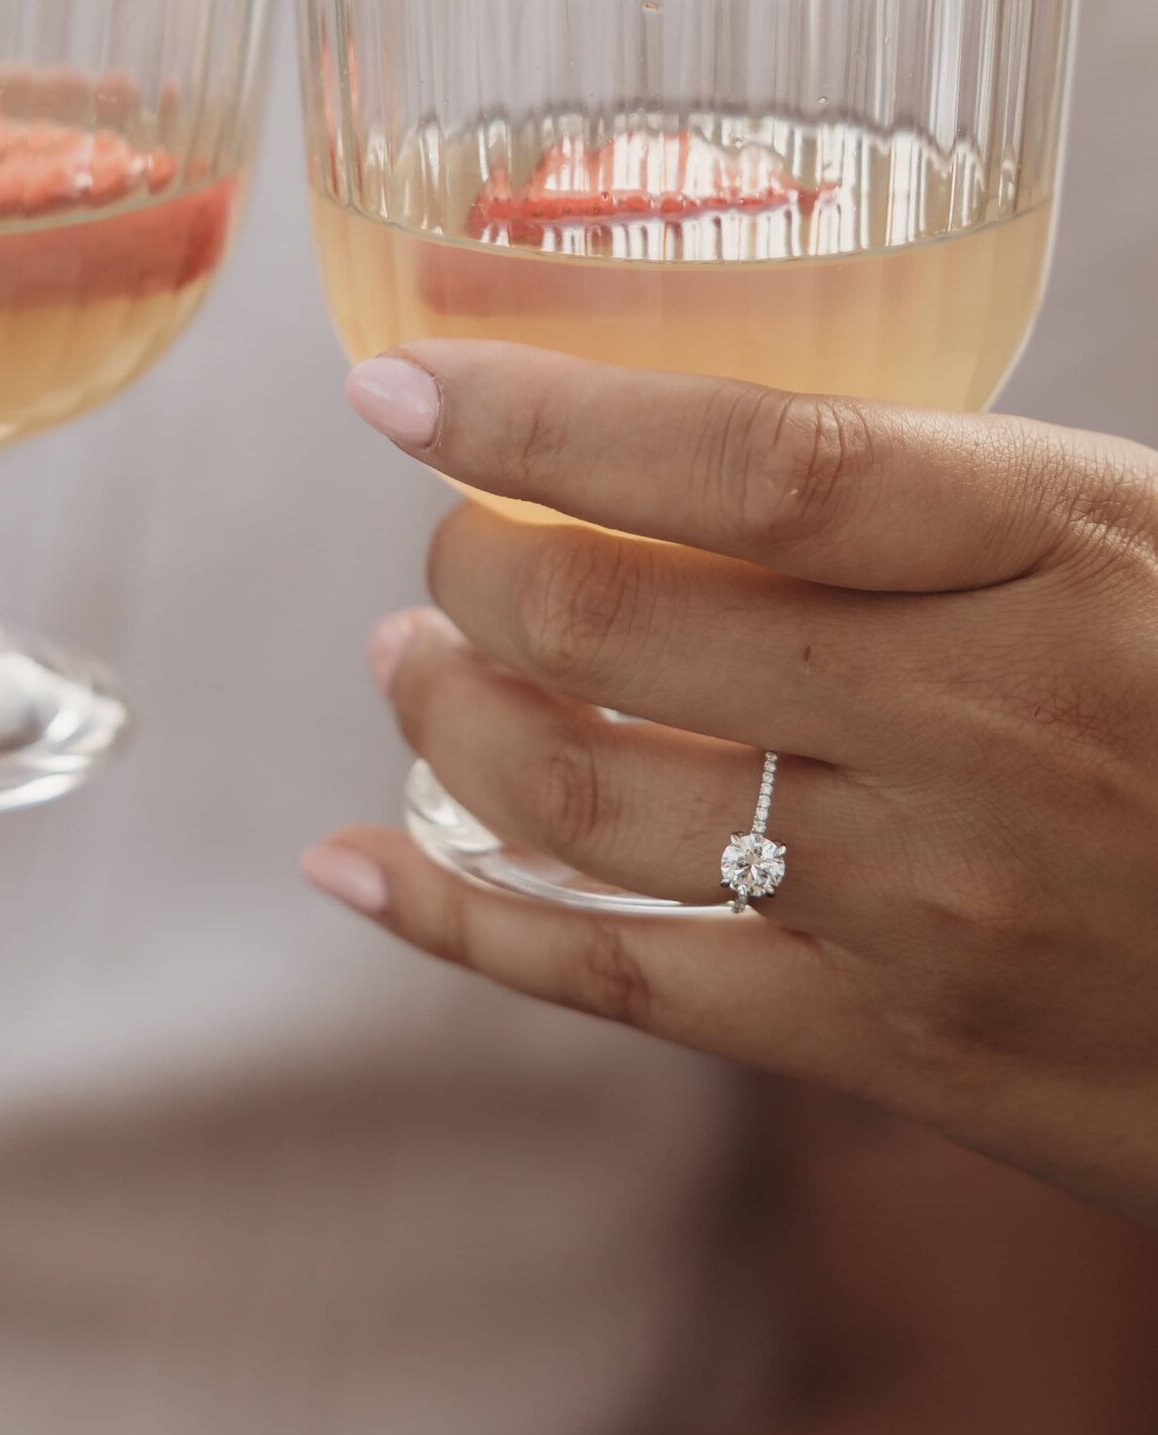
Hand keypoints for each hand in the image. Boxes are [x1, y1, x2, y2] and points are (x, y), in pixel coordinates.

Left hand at [304, 341, 1157, 1226]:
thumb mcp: (1142, 541)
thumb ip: (938, 493)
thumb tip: (674, 426)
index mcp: (1056, 550)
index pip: (750, 460)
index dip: (546, 416)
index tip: (399, 384)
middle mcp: (976, 725)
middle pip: (614, 630)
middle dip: (471, 570)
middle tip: (447, 544)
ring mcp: (923, 904)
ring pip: (579, 799)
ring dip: (444, 716)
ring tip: (416, 663)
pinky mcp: (890, 1050)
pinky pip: (617, 984)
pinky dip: (455, 923)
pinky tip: (355, 870)